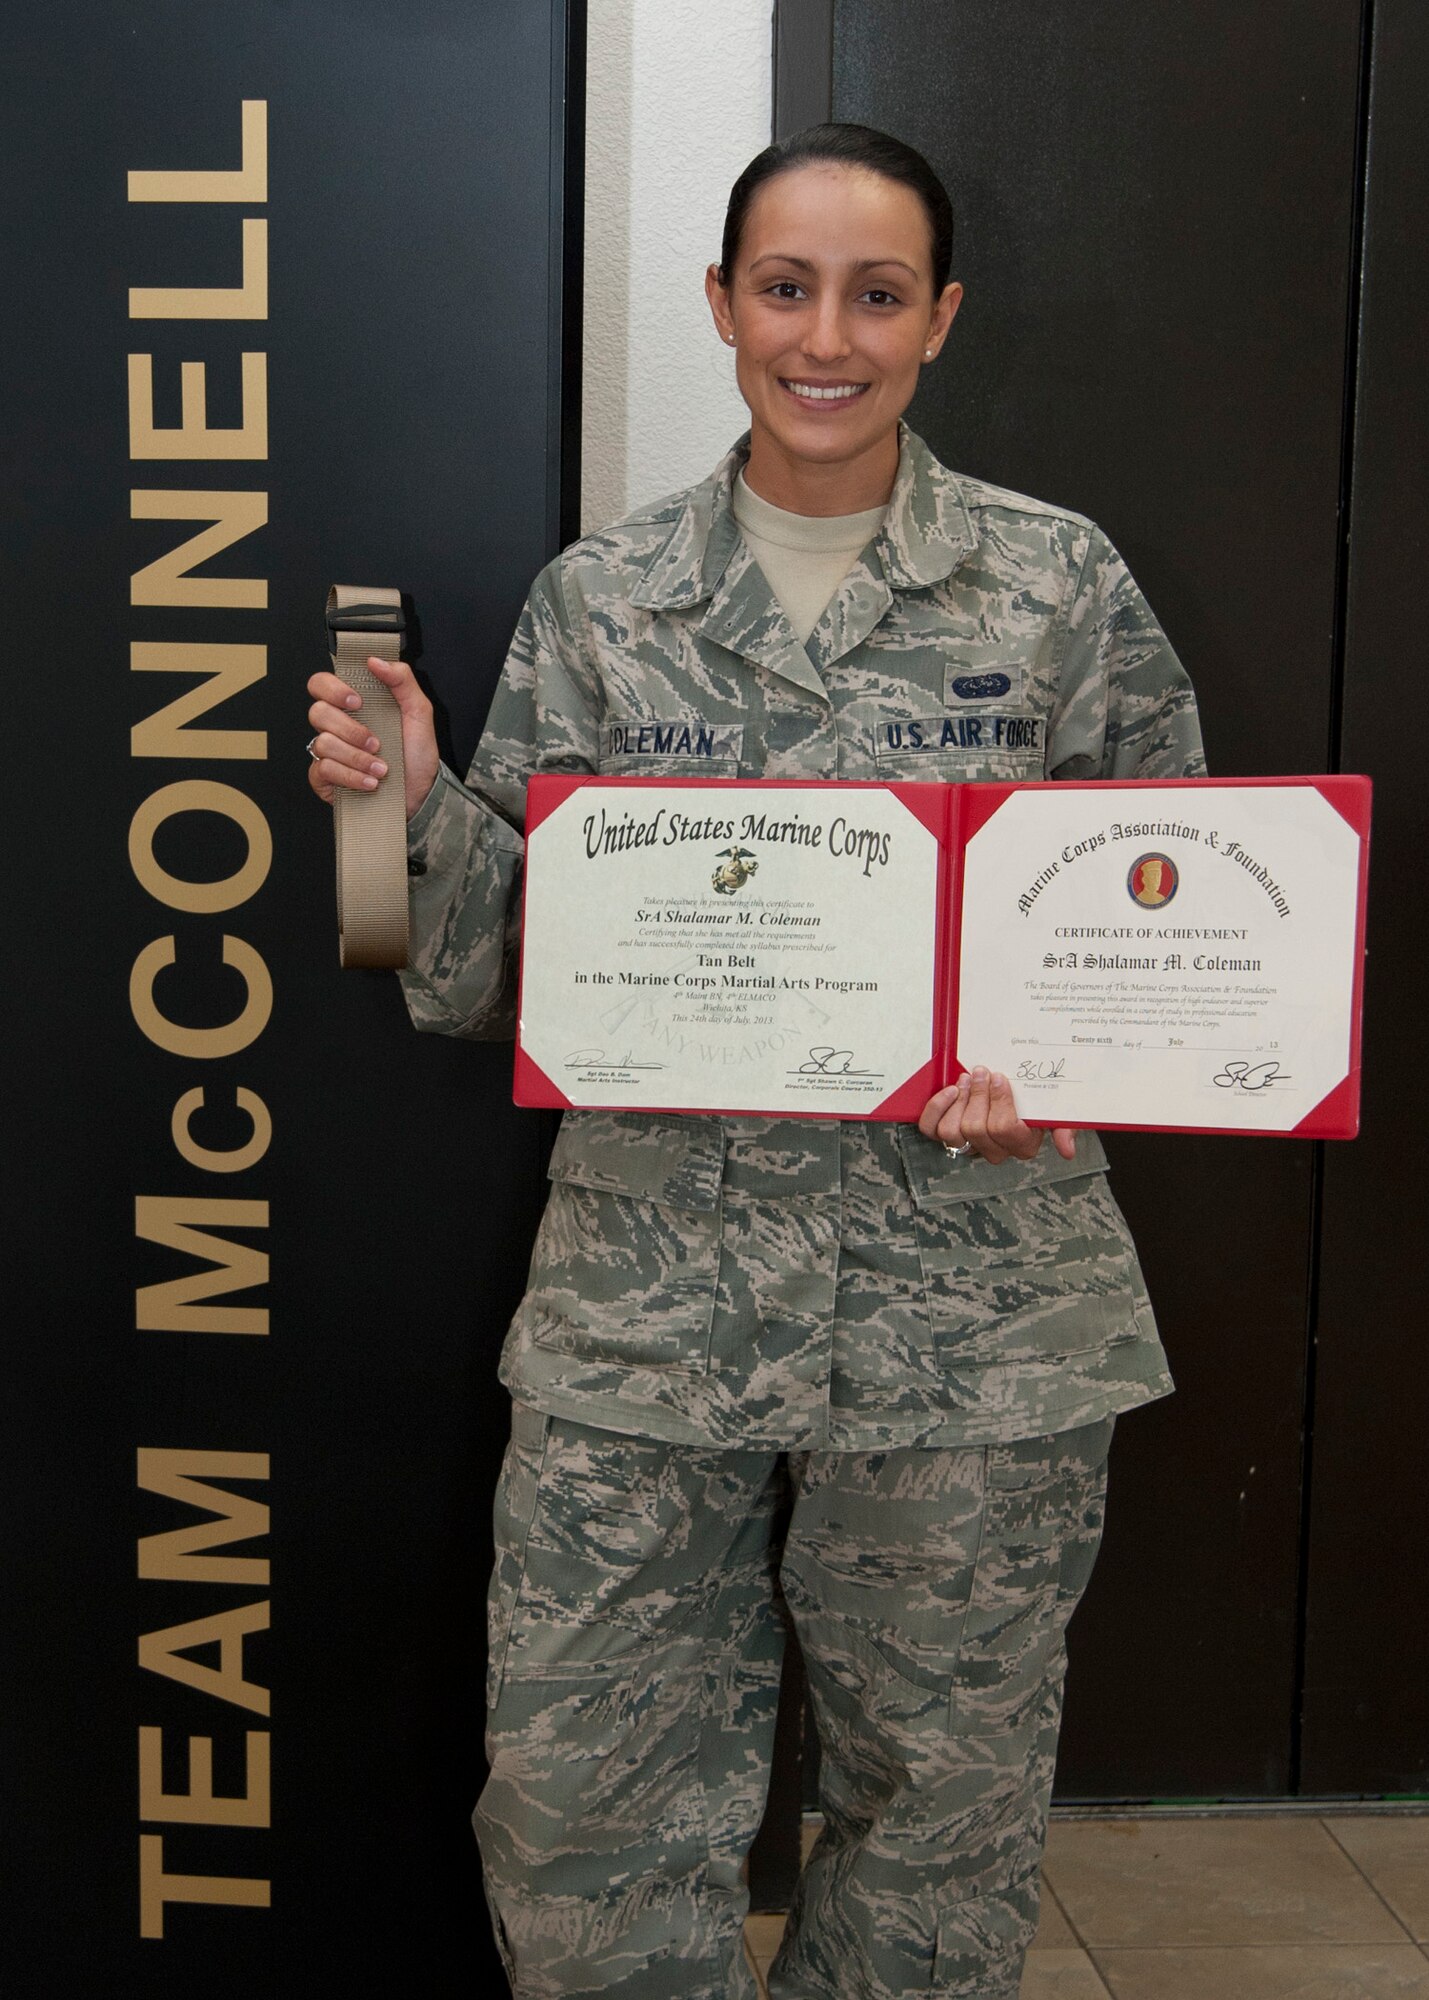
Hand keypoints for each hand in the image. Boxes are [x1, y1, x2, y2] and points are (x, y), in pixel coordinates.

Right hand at [306, 655, 440, 820]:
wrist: (420, 794)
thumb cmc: (416, 754)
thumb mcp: (418, 712)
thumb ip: (402, 680)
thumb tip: (376, 660)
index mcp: (353, 706)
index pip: (321, 684)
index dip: (332, 689)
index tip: (357, 701)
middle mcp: (336, 726)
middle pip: (317, 712)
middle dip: (350, 729)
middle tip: (375, 741)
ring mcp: (327, 752)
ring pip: (323, 743)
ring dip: (357, 757)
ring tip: (381, 768)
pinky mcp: (324, 778)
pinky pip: (324, 770)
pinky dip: (351, 777)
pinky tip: (370, 782)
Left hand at [917, 1067, 1076, 1165]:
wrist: (1014, 1085)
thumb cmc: (1035, 1098)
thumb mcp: (1056, 1109)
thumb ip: (1065, 1126)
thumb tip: (1068, 1150)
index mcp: (1023, 1145)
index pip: (1005, 1130)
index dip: (999, 1101)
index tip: (1000, 1077)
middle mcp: (995, 1150)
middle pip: (976, 1129)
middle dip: (977, 1095)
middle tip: (981, 1072)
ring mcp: (969, 1144)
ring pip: (952, 1133)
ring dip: (958, 1101)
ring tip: (967, 1080)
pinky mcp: (946, 1134)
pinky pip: (931, 1130)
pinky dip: (936, 1108)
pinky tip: (950, 1091)